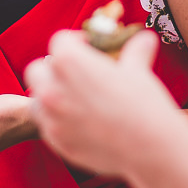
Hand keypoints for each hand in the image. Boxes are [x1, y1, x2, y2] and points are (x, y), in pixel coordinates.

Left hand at [25, 29, 186, 179]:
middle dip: (53, 68)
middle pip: (39, 69)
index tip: (87, 47)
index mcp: (70, 62)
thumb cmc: (143, 105)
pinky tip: (78, 122)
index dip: (75, 41)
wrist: (150, 149)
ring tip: (73, 98)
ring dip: (50, 95)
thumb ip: (135, 51)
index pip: (60, 41)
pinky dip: (57, 121)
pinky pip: (47, 126)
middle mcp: (53, 88)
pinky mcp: (57, 142)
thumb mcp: (138, 71)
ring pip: (37, 99)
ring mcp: (52, 118)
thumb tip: (145, 38)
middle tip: (75, 73)